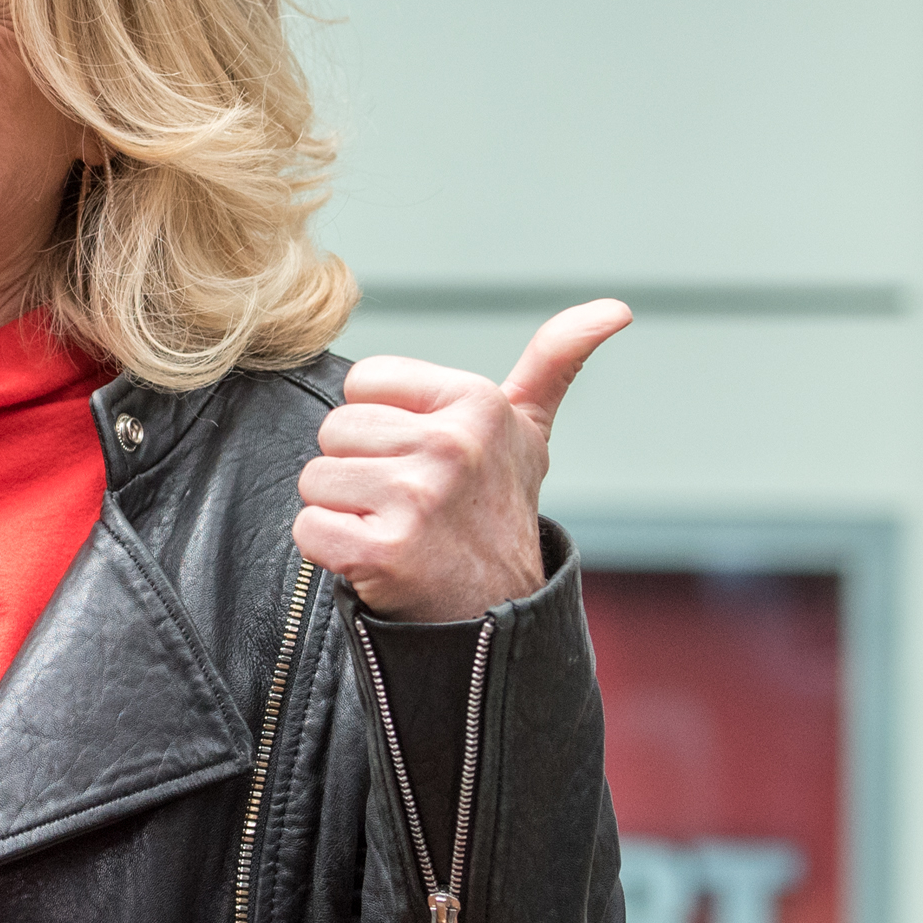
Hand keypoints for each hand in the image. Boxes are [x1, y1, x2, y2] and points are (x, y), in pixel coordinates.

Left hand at [293, 300, 630, 621]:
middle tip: (408, 502)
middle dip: (359, 467)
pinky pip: (308, 528)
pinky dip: (329, 549)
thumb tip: (615, 309)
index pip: (363, 382)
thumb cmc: (497, 508)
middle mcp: (450, 446)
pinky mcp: (383, 550)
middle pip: (334, 430)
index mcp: (476, 402)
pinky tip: (376, 559)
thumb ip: (554, 361)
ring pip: (315, 478)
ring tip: (394, 528)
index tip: (422, 457)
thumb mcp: (528, 429)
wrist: (500, 613)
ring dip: (343, 509)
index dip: (381, 423)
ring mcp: (417, 499)